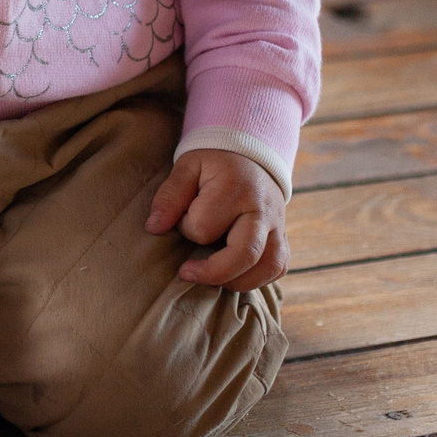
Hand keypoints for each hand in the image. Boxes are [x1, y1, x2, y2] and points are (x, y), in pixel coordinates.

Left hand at [146, 148, 287, 290]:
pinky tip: (235, 275)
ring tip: (211, 277)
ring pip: (267, 267)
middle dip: (212, 272)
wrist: (250, 155)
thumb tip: (154, 228)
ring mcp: (277, 225)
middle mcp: (262, 210)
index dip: (187, 228)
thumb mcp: (187, 167)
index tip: (183, 217)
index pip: (204, 227)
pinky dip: (258, 279)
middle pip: (245, 255)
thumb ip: (170, 196)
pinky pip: (278, 268)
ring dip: (236, 281)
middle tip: (186, 272)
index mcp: (235, 188)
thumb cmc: (214, 163)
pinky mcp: (283, 237)